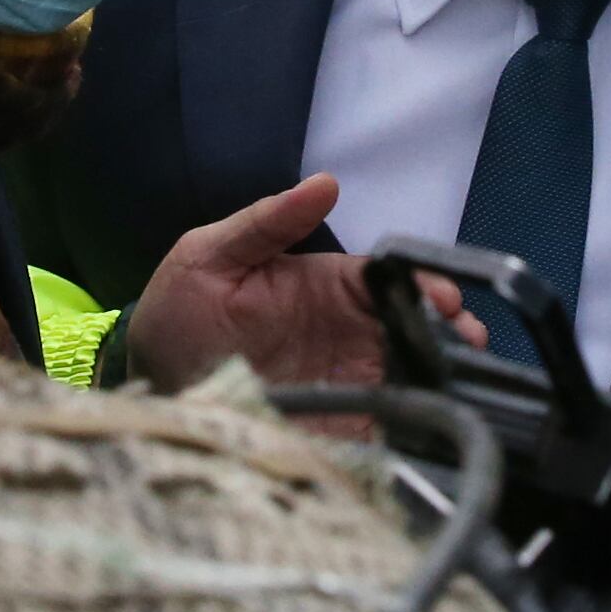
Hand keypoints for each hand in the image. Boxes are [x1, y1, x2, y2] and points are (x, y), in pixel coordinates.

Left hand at [123, 174, 476, 402]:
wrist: (145, 390)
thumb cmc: (176, 315)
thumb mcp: (208, 255)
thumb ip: (266, 222)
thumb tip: (325, 182)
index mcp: (326, 287)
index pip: (391, 278)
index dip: (423, 282)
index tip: (441, 295)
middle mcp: (346, 333)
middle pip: (416, 327)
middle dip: (451, 331)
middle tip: (466, 341)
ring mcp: (345, 381)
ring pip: (414, 373)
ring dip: (445, 373)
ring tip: (464, 380)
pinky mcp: (338, 428)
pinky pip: (389, 425)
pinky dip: (420, 421)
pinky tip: (434, 420)